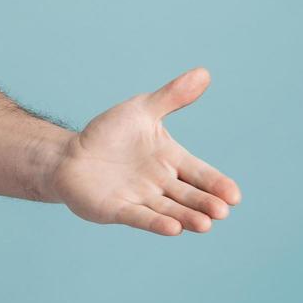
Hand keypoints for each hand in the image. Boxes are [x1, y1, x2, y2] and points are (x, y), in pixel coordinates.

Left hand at [47, 66, 241, 235]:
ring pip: (170, 210)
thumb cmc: (107, 134)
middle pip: (189, 196)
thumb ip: (171, 97)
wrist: (68, 154)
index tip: (234, 195)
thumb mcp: (140, 111)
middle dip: (206, 204)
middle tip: (222, 212)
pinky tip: (173, 229)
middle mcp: (160, 183)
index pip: (201, 174)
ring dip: (187, 217)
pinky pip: (140, 217)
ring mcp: (140, 198)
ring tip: (205, 224)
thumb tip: (203, 73)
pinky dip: (156, 222)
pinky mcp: (118, 210)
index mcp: (171, 161)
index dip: (217, 185)